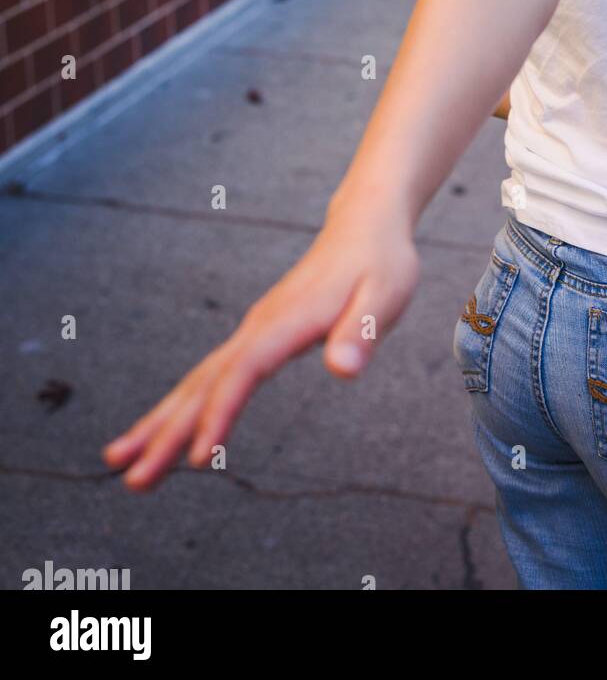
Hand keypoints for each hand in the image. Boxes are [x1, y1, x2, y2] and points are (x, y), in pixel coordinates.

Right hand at [101, 209, 419, 490]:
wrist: (363, 226)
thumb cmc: (380, 263)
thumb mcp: (386, 296)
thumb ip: (362, 333)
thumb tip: (343, 370)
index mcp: (286, 322)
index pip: (243, 373)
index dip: (220, 414)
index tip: (199, 459)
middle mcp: (258, 327)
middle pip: (204, 383)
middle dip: (167, 432)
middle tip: (134, 480)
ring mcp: (252, 332)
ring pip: (197, 381)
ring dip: (160, 422)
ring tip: (120, 461)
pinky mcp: (254, 338)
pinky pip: (210, 377)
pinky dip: (182, 405)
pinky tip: (164, 430)